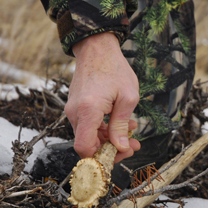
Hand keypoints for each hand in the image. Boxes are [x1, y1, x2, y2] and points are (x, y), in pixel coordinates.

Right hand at [66, 32, 140, 162]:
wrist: (97, 49)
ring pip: (90, 136)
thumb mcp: (128, 98)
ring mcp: (73, 110)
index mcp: (88, 111)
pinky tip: (122, 122)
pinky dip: (104, 129)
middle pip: (88, 145)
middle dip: (112, 149)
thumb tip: (121, 148)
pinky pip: (88, 126)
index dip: (101, 158)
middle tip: (134, 146)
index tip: (120, 156)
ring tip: (132, 131)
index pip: (85, 148)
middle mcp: (75, 113)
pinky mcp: (76, 108)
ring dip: (110, 138)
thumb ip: (122, 125)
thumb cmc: (115, 70)